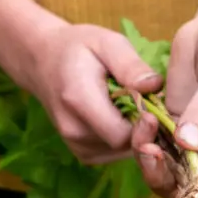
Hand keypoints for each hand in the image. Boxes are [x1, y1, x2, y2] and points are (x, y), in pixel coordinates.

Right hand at [18, 21, 160, 164]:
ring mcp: (76, 145)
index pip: (123, 134)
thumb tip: (154, 86)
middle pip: (125, 145)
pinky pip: (115, 153)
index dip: (145, 124)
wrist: (42, 60)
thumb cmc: (79, 47)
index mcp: (79, 101)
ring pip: (122, 152)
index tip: (153, 103)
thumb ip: (130, 65)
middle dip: (142, 127)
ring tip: (128, 105)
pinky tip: (118, 116)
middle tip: (144, 101)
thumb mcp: (107, 43)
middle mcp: (74, 130)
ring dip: (134, 133)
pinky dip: (124, 139)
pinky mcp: (83, 153)